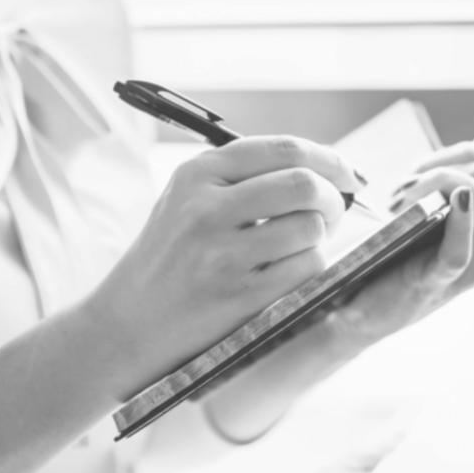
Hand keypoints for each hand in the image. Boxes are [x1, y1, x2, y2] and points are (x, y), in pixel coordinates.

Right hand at [86, 136, 364, 395]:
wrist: (129, 322)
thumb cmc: (170, 258)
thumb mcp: (187, 201)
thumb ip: (244, 179)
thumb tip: (323, 171)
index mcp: (197, 175)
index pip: (283, 149)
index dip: (327, 160)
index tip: (344, 174)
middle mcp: (207, 209)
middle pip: (303, 184)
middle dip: (332, 198)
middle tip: (332, 212)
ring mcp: (223, 254)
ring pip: (310, 227)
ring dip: (321, 237)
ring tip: (303, 245)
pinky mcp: (239, 295)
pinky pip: (306, 268)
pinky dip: (311, 266)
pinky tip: (290, 271)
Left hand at [326, 134, 473, 349]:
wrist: (363, 309)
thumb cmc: (399, 257)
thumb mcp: (433, 209)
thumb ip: (464, 173)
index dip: (451, 154)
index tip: (416, 169)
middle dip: (439, 167)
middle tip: (400, 188)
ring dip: (434, 184)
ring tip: (397, 199)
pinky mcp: (441, 283)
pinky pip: (461, 250)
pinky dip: (461, 221)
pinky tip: (455, 199)